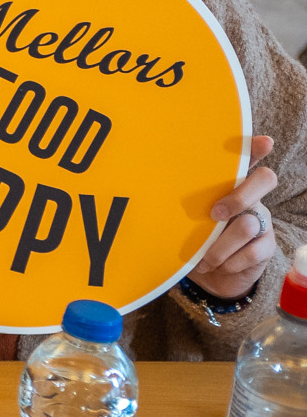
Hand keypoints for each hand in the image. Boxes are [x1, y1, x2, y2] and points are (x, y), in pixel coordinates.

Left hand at [190, 136, 278, 298]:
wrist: (207, 274)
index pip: (244, 159)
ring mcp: (262, 220)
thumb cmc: (191, 237)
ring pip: (249, 224)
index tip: (263, 142)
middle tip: (214, 214)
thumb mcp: (183, 218)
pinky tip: (218, 265)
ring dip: (220, 246)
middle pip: (265, 180)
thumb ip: (179, 203)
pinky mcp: (267, 246)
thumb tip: (148, 185)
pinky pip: (253, 252)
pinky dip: (229, 262)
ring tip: (205, 258)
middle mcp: (250, 197)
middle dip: (239, 196)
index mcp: (227, 185)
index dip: (254, 149)